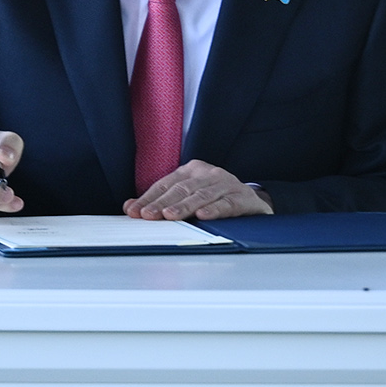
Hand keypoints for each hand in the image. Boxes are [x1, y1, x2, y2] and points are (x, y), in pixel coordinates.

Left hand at [126, 161, 268, 221]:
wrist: (254, 201)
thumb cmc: (216, 198)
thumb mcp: (190, 196)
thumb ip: (163, 201)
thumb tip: (131, 208)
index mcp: (192, 170)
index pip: (165, 185)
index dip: (149, 198)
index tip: (134, 211)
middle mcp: (208, 173)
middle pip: (181, 189)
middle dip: (161, 203)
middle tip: (148, 215)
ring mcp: (226, 184)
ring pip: (201, 195)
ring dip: (184, 207)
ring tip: (169, 215)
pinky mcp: (243, 197)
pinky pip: (226, 203)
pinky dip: (214, 209)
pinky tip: (203, 216)